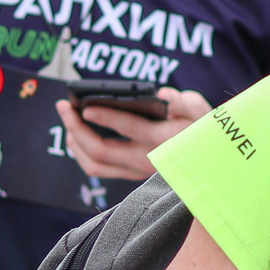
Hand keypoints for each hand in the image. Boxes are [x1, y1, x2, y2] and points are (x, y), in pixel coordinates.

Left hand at [60, 88, 211, 182]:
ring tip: (67, 121)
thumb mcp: (199, 109)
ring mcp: (135, 171)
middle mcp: (146, 159)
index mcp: (162, 139)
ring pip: (94, 164)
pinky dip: (81, 154)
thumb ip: (183, 100)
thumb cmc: (200, 128)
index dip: (105, 116)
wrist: (205, 158)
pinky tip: (75, 137)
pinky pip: (98, 169)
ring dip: (74, 142)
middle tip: (64, 106)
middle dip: (76, 127)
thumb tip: (161, 95)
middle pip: (100, 150)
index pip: (128, 128)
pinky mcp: (130, 175)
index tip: (85, 106)